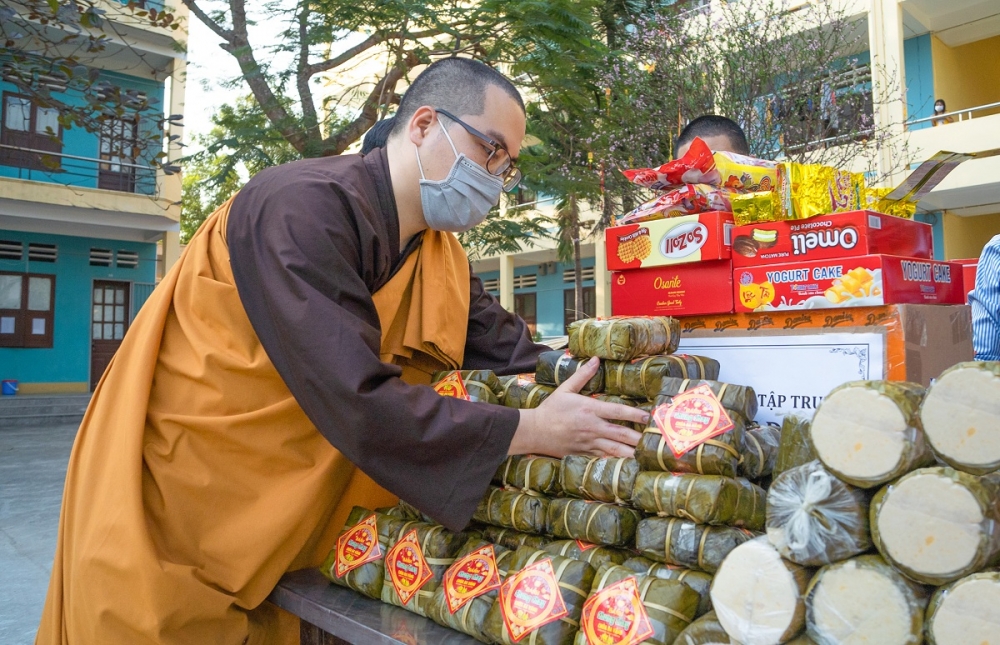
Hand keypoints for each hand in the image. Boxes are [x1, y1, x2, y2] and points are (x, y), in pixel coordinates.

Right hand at [509, 357, 647, 457]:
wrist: (534, 432)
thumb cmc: (550, 409)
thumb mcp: (565, 389)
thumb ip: (582, 375)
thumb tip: (596, 359)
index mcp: (589, 409)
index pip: (616, 411)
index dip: (633, 414)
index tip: (648, 416)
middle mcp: (591, 427)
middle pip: (620, 434)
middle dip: (638, 438)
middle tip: (654, 441)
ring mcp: (588, 443)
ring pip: (614, 450)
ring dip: (631, 453)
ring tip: (646, 457)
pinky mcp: (584, 454)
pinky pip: (603, 459)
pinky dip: (616, 462)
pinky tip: (628, 465)